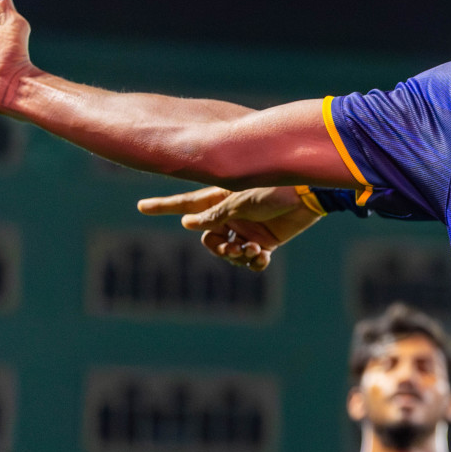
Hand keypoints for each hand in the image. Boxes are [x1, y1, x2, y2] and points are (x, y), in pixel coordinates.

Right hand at [137, 185, 321, 271]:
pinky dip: (254, 262)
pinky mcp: (267, 241)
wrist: (309, 194)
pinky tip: (262, 257)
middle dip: (217, 248)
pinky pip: (251, 260)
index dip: (163, 206)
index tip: (140, 207)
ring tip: (252, 250)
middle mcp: (231, 214)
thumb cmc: (274, 189)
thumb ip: (215, 215)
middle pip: (209, 239)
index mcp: (220, 198)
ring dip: (237, 256)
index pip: (185, 204)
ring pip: (230, 253)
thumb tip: (188, 224)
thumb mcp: (239, 201)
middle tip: (230, 246)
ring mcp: (248, 228)